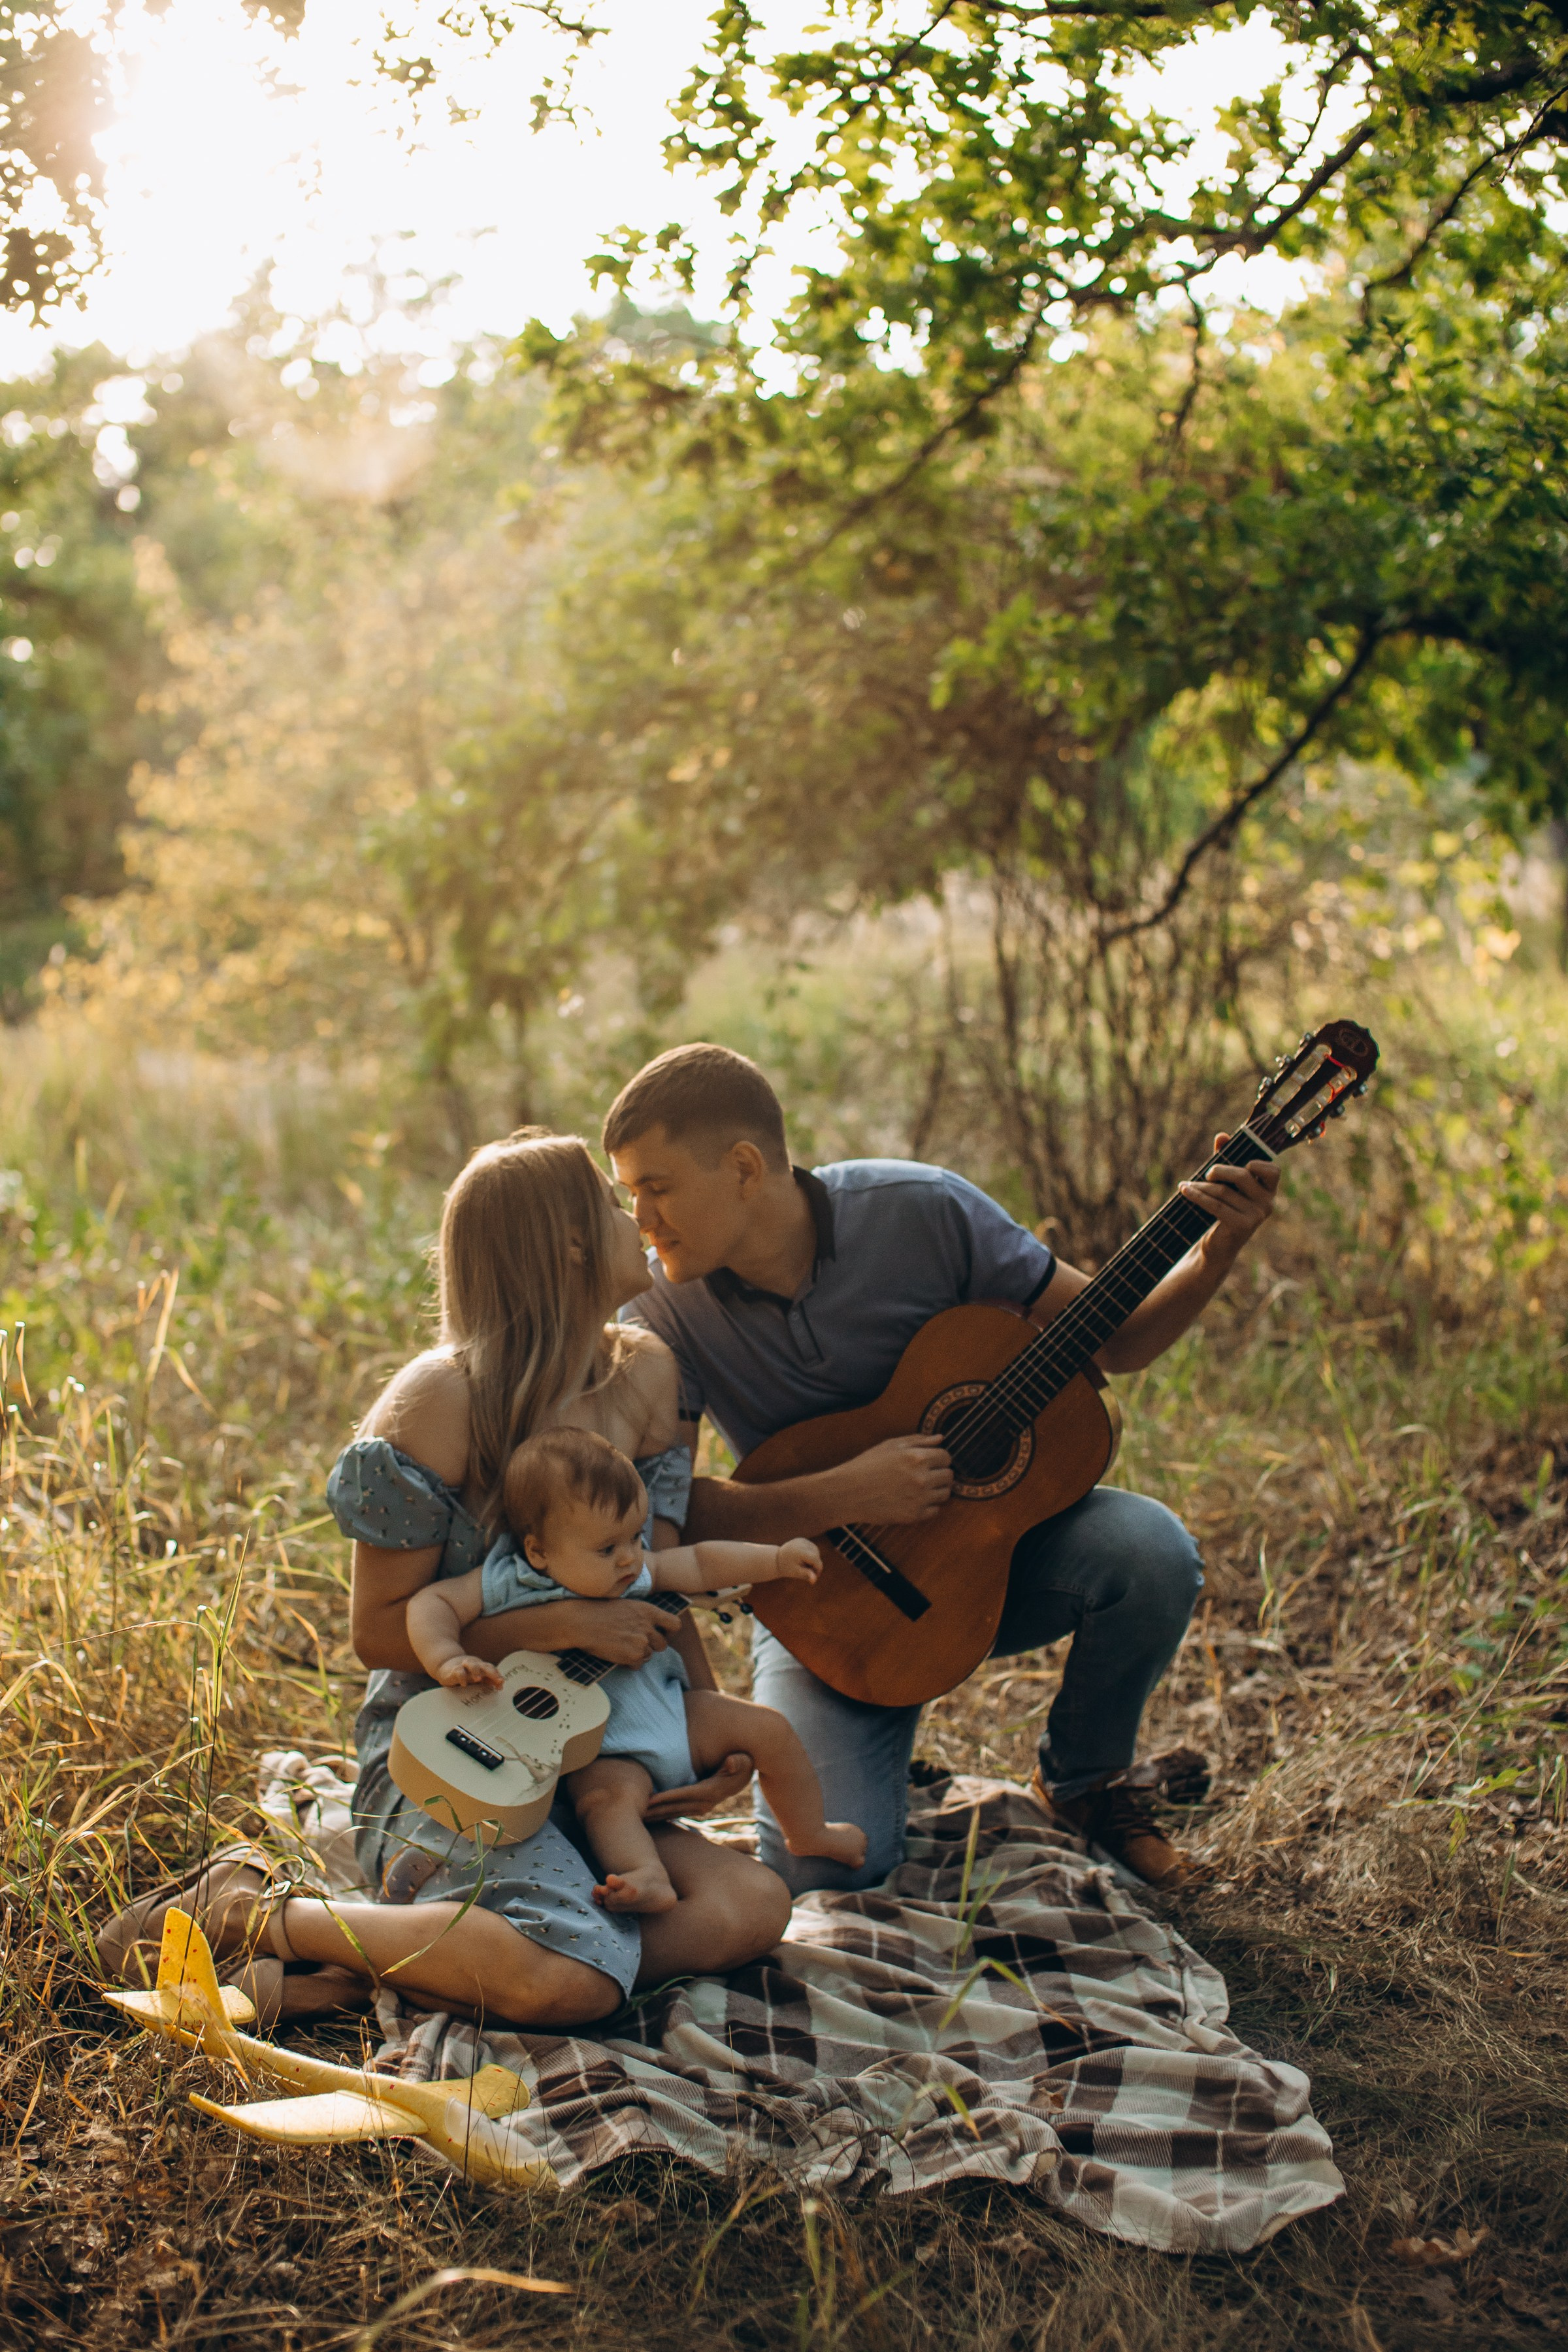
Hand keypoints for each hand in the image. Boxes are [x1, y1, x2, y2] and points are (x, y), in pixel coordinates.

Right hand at [435, 1654, 501, 1689]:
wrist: (446, 1665)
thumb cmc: (465, 1672)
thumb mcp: (477, 1676)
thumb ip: (488, 1680)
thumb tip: (500, 1686)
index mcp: (481, 1666)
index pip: (491, 1669)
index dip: (497, 1675)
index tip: (501, 1683)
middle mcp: (474, 1665)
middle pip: (485, 1666)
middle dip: (492, 1673)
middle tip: (498, 1680)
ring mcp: (464, 1666)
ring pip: (471, 1665)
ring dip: (476, 1671)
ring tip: (479, 1679)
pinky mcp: (453, 1670)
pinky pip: (458, 1671)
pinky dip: (461, 1677)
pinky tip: (464, 1684)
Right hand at [557, 1597, 670, 1666]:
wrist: (582, 1623)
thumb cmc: (599, 1611)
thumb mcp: (627, 1606)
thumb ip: (641, 1616)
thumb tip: (650, 1626)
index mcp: (648, 1611)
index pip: (675, 1624)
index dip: (670, 1632)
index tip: (661, 1634)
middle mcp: (648, 1627)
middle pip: (662, 1645)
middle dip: (651, 1646)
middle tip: (636, 1644)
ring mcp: (642, 1642)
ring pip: (648, 1656)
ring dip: (638, 1654)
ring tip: (621, 1647)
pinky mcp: (633, 1656)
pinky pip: (637, 1665)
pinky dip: (628, 1663)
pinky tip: (616, 1654)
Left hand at [642, 1749, 754, 1821]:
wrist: (745, 1772)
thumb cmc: (742, 1761)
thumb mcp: (743, 1760)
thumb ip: (737, 1761)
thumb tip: (732, 1762)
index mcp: (712, 1792)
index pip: (686, 1795)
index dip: (667, 1798)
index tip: (650, 1800)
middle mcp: (705, 1803)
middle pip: (676, 1808)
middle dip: (656, 1810)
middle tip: (633, 1812)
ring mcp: (701, 1807)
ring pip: (674, 1812)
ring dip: (657, 1814)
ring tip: (636, 1815)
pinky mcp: (697, 1806)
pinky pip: (677, 1811)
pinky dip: (663, 1813)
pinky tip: (650, 1814)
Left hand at [770, 1536, 821, 1582]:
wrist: (776, 1559)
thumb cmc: (786, 1568)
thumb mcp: (796, 1572)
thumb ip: (806, 1575)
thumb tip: (814, 1580)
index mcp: (800, 1551)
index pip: (816, 1559)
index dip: (818, 1569)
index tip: (814, 1577)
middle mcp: (802, 1543)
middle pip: (817, 1555)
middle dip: (815, 1565)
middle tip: (807, 1572)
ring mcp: (802, 1540)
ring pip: (816, 1551)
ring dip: (814, 1559)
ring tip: (804, 1565)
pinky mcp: (802, 1540)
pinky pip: (812, 1548)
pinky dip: (811, 1554)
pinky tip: (804, 1559)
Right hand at [833, 1433, 952, 1523]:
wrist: (847, 1493)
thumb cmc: (867, 1465)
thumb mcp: (890, 1446)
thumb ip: (918, 1440)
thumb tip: (940, 1438)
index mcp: (917, 1457)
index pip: (946, 1457)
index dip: (939, 1458)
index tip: (929, 1462)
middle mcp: (922, 1478)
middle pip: (949, 1476)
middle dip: (939, 1474)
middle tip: (924, 1475)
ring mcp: (919, 1499)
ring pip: (945, 1494)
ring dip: (936, 1490)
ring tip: (918, 1488)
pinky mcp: (914, 1516)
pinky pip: (935, 1511)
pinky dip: (928, 1506)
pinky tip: (913, 1500)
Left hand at [1180, 1133, 1279, 1261]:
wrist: (1216, 1247)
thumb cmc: (1221, 1210)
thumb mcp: (1225, 1183)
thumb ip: (1226, 1159)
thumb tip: (1222, 1136)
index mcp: (1268, 1191)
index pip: (1273, 1171)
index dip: (1257, 1163)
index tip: (1240, 1161)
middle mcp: (1267, 1203)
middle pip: (1243, 1175)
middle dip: (1220, 1170)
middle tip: (1206, 1173)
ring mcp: (1256, 1216)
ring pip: (1224, 1191)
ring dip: (1201, 1186)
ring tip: (1187, 1185)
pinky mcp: (1242, 1225)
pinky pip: (1216, 1205)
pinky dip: (1197, 1196)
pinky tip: (1184, 1190)